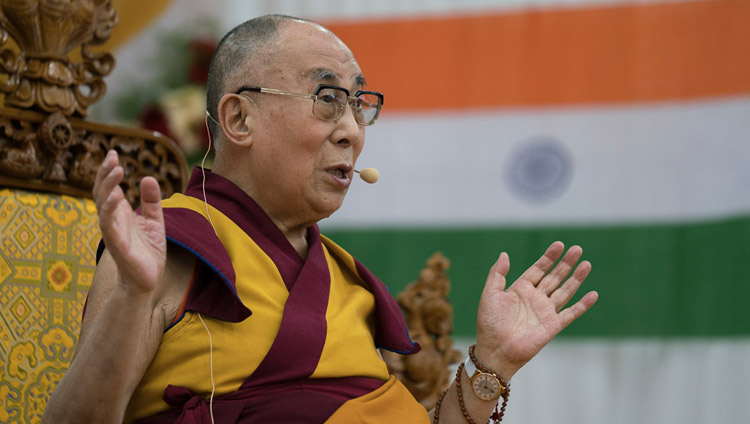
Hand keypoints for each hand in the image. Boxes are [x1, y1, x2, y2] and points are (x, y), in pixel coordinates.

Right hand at [92, 150, 166, 293]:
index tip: (113, 153)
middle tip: (113, 157)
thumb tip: (148, 177)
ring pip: (103, 206)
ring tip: (117, 171)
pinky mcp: (118, 246)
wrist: (147, 279)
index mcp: (120, 213)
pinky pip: (110, 226)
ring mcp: (113, 232)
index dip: (109, 171)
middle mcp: (113, 220)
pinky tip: (116, 198)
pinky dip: (110, 211)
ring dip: (108, 188)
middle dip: (106, 174)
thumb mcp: (155, 221)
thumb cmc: (148, 251)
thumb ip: (151, 201)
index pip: (109, 187)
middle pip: (102, 192)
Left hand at [475, 241, 597, 379]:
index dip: (549, 257)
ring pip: (565, 291)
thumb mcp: (490, 294)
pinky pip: (571, 313)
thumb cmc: (489, 323)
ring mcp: (545, 312)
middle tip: (577, 249)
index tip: (559, 245)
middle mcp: (535, 298)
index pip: (538, 269)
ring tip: (586, 264)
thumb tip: (504, 254)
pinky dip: (583, 305)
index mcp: (520, 289)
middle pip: (554, 277)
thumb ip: (497, 274)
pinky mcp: (552, 326)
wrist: (495, 350)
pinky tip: (593, 294)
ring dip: (576, 278)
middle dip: (565, 263)